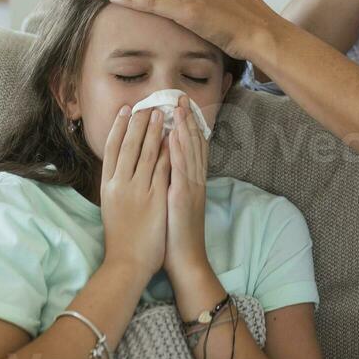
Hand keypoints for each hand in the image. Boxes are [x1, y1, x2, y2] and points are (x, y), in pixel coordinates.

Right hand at [99, 104, 170, 277]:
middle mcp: (120, 185)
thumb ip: (116, 185)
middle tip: (147, 104)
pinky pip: (162, 170)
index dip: (119, 128)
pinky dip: (167, 152)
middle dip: (138, 123)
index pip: (112, 149)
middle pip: (129, 146)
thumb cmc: (121, 238)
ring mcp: (137, 191)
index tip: (125, 110)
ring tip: (161, 114)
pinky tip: (173, 139)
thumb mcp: (112, 207)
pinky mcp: (154, 199)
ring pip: (147, 153)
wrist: (127, 263)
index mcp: (107, 186)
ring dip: (154, 131)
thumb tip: (120, 166)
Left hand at [162, 100, 211, 282]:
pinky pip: (181, 170)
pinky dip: (179, 151)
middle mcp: (195, 181)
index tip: (182, 107)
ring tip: (178, 107)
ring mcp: (191, 188)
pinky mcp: (183, 197)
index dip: (189, 126)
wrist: (186, 261)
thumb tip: (163, 165)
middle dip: (188, 119)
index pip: (193, 148)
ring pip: (190, 152)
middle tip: (182, 97)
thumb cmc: (175, 235)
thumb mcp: (175, 203)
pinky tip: (173, 136)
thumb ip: (172, 182)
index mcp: (192, 182)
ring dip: (185, 128)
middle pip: (195, 144)